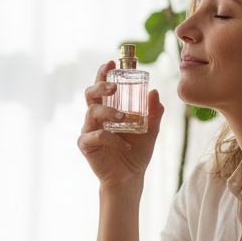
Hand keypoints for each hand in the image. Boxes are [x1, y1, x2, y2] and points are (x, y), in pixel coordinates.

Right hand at [77, 61, 163, 189]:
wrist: (130, 178)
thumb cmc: (137, 152)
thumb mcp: (150, 130)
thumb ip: (153, 113)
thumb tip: (154, 92)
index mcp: (108, 109)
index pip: (101, 87)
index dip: (103, 73)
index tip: (111, 62)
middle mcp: (96, 117)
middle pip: (90, 94)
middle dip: (100, 86)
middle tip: (113, 87)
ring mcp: (89, 130)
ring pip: (92, 113)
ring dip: (108, 112)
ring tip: (124, 118)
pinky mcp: (86, 145)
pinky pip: (96, 136)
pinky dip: (112, 139)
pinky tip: (125, 145)